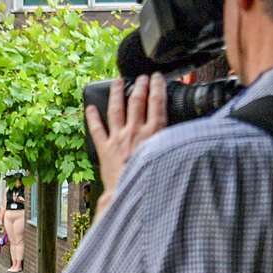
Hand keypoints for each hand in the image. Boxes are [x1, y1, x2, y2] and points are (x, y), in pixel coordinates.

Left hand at [86, 73, 165, 206]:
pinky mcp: (104, 149)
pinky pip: (97, 129)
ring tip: (117, 81)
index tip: (156, 78)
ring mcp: (118, 139)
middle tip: (141, 78)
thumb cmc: (152, 181)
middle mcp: (135, 131)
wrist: (130, 195)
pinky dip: (92, 118)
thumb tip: (182, 134)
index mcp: (154, 133)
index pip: (157, 103)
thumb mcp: (169, 158)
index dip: (157, 87)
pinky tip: (89, 108)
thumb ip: (172, 142)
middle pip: (137, 101)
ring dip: (116, 93)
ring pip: (116, 109)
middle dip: (139, 86)